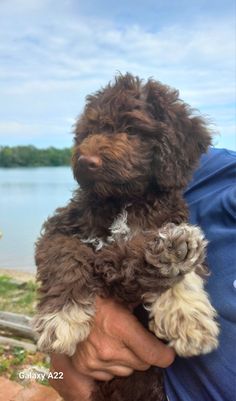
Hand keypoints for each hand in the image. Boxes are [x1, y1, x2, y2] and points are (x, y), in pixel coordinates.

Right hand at [50, 297, 174, 400]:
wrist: (66, 302)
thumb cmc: (99, 295)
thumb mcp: (123, 295)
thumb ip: (144, 307)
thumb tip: (164, 312)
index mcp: (121, 327)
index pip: (154, 354)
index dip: (165, 354)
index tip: (168, 351)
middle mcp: (109, 349)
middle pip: (143, 365)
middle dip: (146, 354)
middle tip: (140, 340)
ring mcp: (95, 361)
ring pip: (127, 371)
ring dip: (128, 361)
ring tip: (120, 343)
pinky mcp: (85, 367)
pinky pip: (109, 376)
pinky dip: (111, 366)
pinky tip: (106, 349)